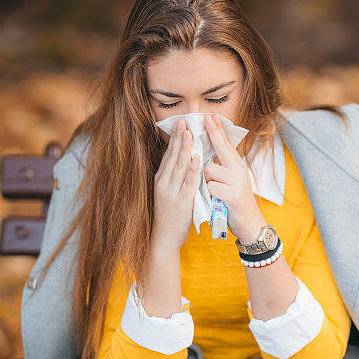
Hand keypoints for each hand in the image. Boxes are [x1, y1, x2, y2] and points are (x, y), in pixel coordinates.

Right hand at [151, 118, 201, 252]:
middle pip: (172, 156)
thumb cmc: (168, 215)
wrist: (164, 237)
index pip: (168, 155)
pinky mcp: (181, 202)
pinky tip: (197, 158)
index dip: (174, 139)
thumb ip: (173, 177)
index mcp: (161, 179)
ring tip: (190, 133)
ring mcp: (171, 192)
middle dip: (178, 138)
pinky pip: (188, 183)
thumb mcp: (167, 192)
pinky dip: (193, 170)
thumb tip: (183, 160)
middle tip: (183, 121)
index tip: (180, 124)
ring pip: (179, 166)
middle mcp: (164, 183)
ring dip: (185, 149)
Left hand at [202, 114, 264, 243]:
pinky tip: (217, 200)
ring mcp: (237, 182)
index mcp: (238, 165)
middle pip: (222, 148)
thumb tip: (207, 154)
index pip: (226, 144)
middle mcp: (239, 170)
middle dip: (213, 132)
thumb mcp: (233, 181)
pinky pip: (211, 186)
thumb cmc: (236, 201)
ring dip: (206, 180)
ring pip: (210, 169)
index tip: (210, 116)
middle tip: (206, 117)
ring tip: (215, 191)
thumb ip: (223, 167)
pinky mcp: (232, 195)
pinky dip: (209, 194)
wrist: (250, 224)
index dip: (217, 130)